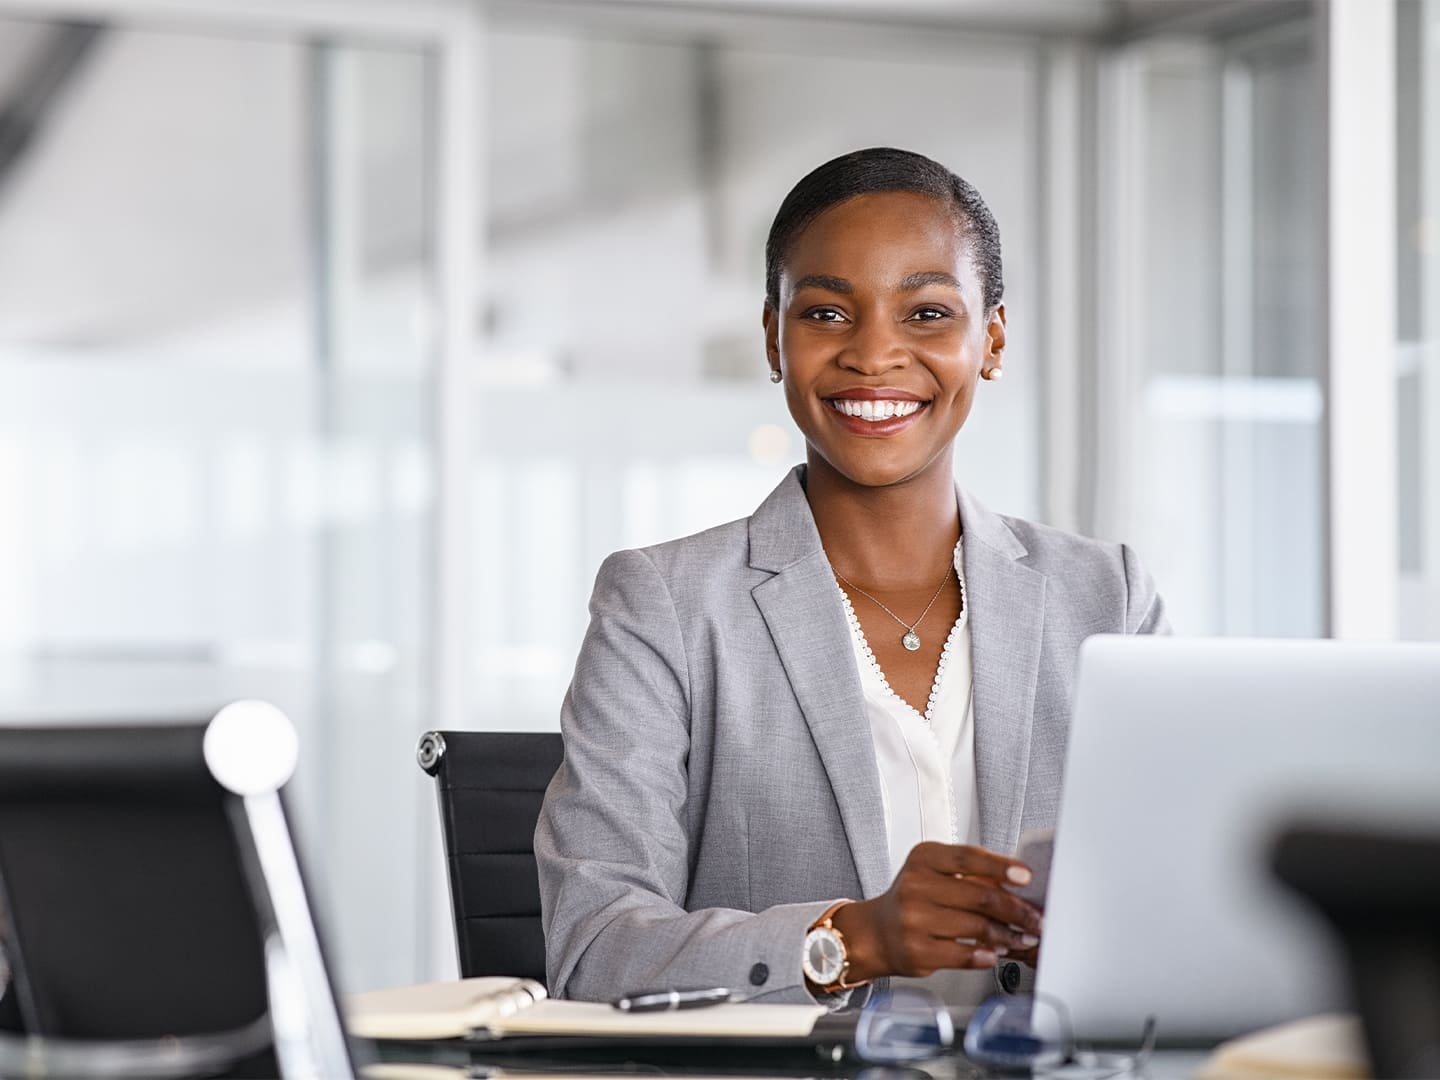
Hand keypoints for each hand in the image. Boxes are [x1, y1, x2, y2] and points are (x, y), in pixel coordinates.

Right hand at [831, 842, 1042, 980]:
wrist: (878, 932)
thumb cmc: (914, 899)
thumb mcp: (934, 872)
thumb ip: (970, 874)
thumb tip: (1017, 888)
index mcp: (923, 859)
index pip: (968, 857)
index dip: (1001, 867)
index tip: (1026, 876)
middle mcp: (916, 886)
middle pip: (980, 896)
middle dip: (1017, 910)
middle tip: (1035, 918)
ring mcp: (914, 920)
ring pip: (977, 927)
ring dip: (1008, 935)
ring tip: (1021, 938)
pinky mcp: (918, 951)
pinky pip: (965, 954)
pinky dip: (987, 955)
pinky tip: (995, 953)